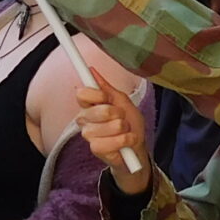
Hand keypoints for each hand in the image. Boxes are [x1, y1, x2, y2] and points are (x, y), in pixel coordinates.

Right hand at [75, 71, 152, 191]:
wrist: (136, 148)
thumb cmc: (130, 124)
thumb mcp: (123, 102)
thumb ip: (107, 88)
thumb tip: (92, 70)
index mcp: (90, 105)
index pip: (82, 93)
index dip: (98, 94)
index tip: (108, 98)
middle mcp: (85, 119)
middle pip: (98, 110)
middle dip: (118, 114)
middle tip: (122, 118)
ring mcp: (89, 135)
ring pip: (108, 126)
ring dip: (124, 129)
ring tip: (124, 132)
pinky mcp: (95, 149)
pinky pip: (110, 142)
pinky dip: (124, 141)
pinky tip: (124, 144)